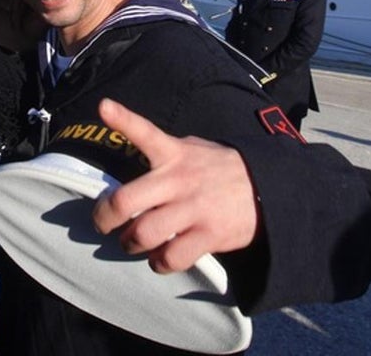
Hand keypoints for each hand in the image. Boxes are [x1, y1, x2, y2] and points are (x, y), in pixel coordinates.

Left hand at [91, 98, 259, 273]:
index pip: (146, 133)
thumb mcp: (195, 149)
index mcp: (175, 154)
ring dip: (130, 244)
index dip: (123, 120)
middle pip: (126, 201)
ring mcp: (194, 209)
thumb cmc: (220, 169)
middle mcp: (180, 180)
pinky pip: (171, 257)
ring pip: (143, 234)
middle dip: (104, 217)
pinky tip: (159, 258)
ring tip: (132, 242)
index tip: (104, 107)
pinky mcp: (208, 235)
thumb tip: (136, 153)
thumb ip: (165, 151)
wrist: (269, 190)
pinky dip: (159, 262)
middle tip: (102, 223)